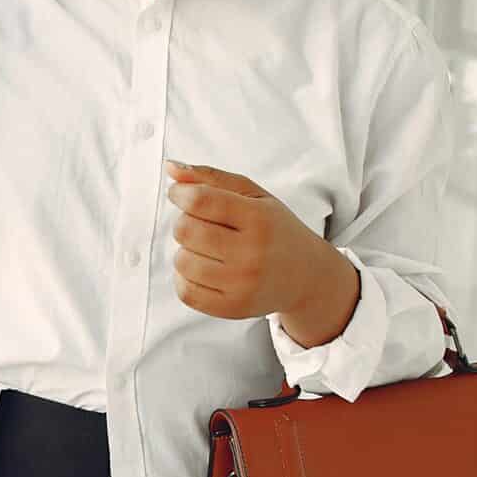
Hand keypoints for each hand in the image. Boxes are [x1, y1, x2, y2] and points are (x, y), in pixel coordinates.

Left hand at [163, 159, 354, 332]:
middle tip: (201, 223)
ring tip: (206, 248)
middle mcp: (252, 253)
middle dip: (184, 221)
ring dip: (185, 250)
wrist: (306, 276)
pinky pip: (185, 291)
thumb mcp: (253, 195)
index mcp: (259, 218)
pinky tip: (203, 268)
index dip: (180, 194)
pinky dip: (185, 278)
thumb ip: (211, 178)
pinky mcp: (232, 309)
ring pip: (182, 261)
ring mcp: (242, 285)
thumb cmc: (274, 229)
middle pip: (186, 230)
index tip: (179, 194)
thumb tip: (170, 167)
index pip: (201, 201)